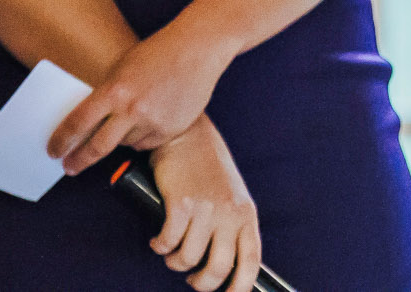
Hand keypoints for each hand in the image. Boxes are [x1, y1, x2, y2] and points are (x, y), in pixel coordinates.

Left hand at [51, 24, 234, 173]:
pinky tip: (154, 115)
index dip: (61, 141)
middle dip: (79, 160)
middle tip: (70, 167)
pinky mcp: (172, 129)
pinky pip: (148, 142)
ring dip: (122, 137)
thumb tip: (88, 123)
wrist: (198, 49)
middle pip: (97, 147)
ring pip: (125, 143)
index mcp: (115, 91)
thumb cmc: (157, 53)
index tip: (53, 151)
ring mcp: (154, 122)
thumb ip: (106, 95)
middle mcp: (132, 109)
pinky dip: (145, 134)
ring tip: (137, 113)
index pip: (77, 124)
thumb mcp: (122, 68)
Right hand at [146, 118, 261, 291]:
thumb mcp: (231, 197)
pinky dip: (159, 247)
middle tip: (191, 278)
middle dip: (199, 283)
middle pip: (217, 270)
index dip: (240, 287)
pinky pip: (167, 243)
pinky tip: (159, 240)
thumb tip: (224, 265)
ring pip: (186, 260)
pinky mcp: (181, 204)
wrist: (188, 135)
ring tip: (172, 251)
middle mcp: (230, 213)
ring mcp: (207, 209)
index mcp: (247, 214)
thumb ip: (231, 225)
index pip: (251, 261)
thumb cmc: (208, 170)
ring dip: (174, 262)